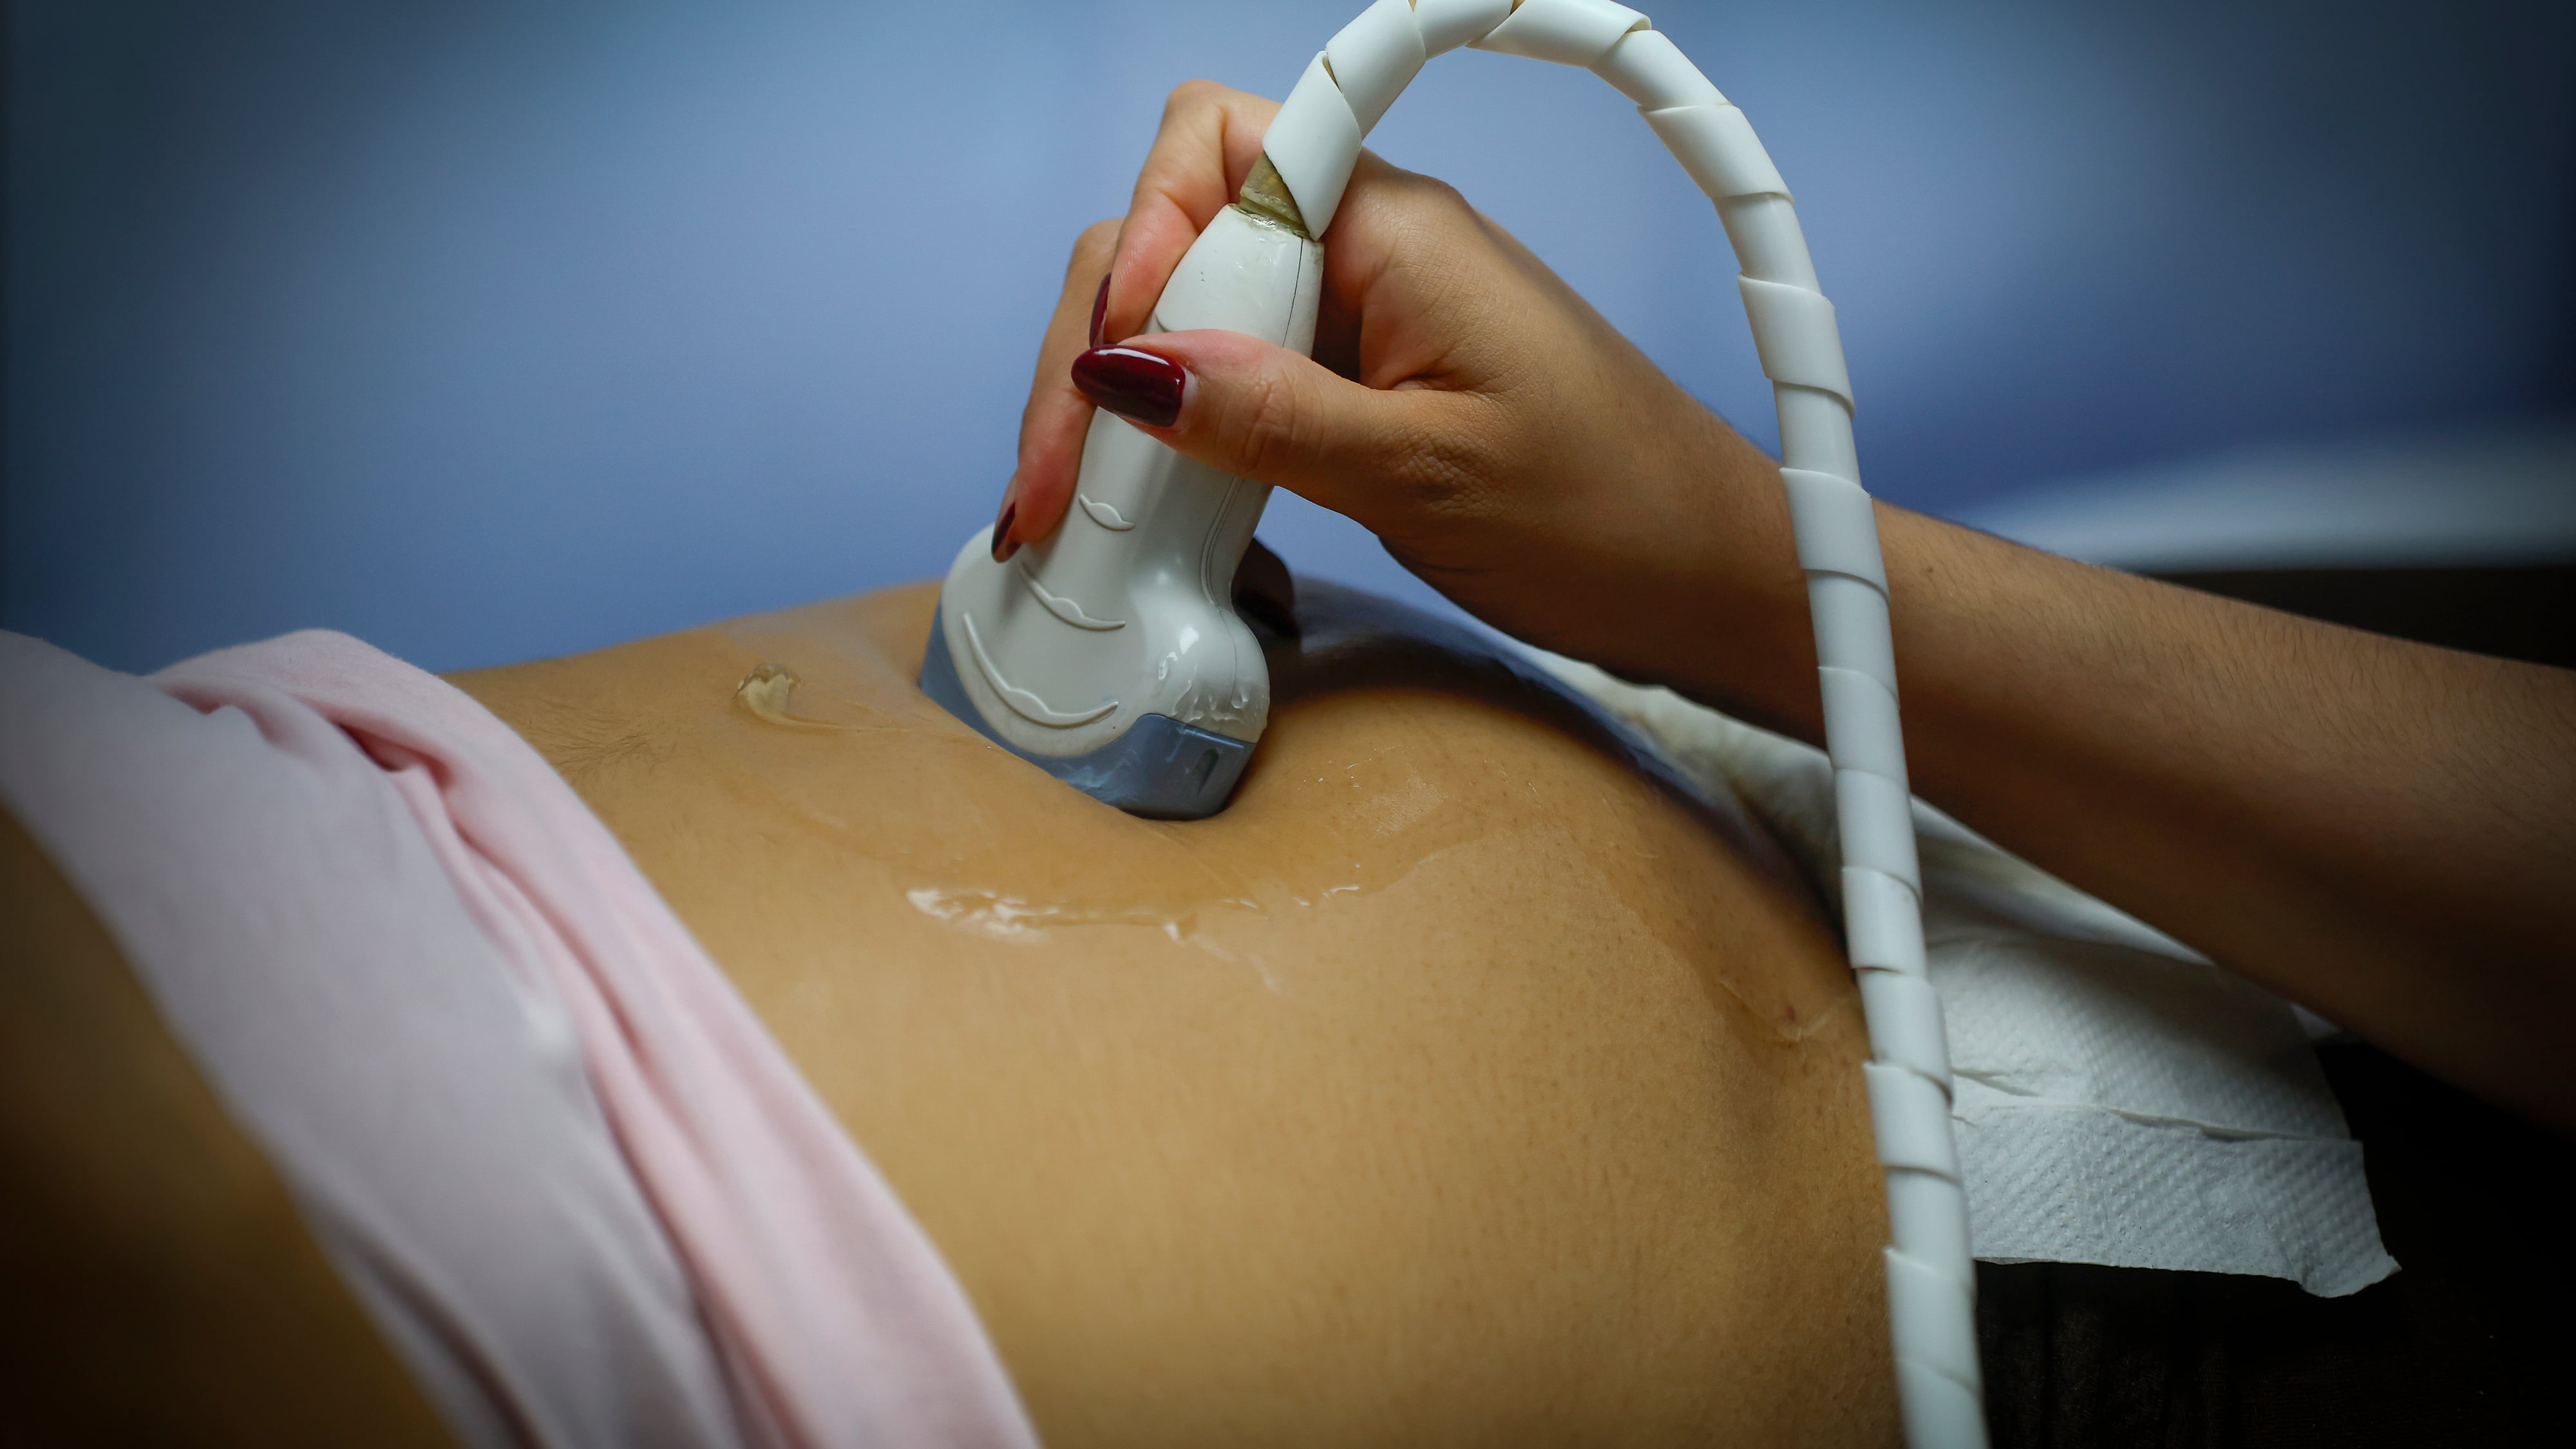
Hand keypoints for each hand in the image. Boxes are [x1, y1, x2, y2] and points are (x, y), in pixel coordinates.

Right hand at [994, 81, 1813, 715]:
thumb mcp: (1428, 474)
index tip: (1112, 368)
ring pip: (1190, 320)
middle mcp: (1367, 253)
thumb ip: (1271, 417)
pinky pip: (1238, 385)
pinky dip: (1183, 445)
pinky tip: (1161, 519)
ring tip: (1077, 512)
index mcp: (1393, 228)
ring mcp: (1360, 322)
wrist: (1713, 581)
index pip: (1211, 148)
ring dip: (1122, 407)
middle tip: (1054, 485)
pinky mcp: (1361, 389)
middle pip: (1173, 241)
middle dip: (1097, 350)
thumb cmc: (1613, 519)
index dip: (1135, 240)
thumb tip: (1126, 369)